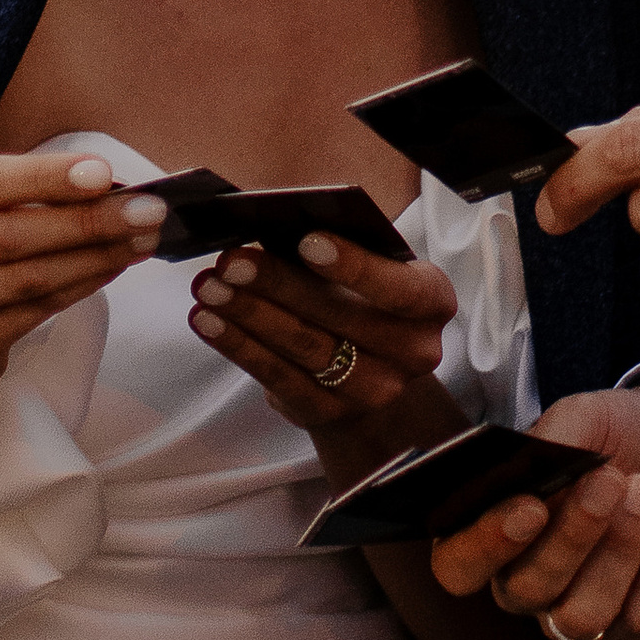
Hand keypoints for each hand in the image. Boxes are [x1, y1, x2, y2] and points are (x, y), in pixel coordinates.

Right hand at [0, 148, 168, 418]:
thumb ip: (13, 192)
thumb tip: (102, 181)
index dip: (43, 179)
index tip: (104, 174)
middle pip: (6, 233)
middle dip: (85, 220)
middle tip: (147, 210)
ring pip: (23, 278)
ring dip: (92, 256)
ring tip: (140, 238)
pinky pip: (29, 314)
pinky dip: (78, 288)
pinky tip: (110, 269)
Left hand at [191, 229, 456, 438]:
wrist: (369, 366)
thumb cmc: (359, 294)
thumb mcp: (361, 265)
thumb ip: (327, 248)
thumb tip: (267, 225)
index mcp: (431, 303)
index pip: (399, 288)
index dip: (355, 267)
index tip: (307, 241)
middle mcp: (413, 353)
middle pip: (340, 319)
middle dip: (278, 286)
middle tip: (231, 262)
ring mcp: (373, 391)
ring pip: (304, 349)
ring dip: (249, 316)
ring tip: (208, 288)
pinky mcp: (329, 414)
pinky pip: (278, 378)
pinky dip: (238, 346)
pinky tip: (208, 321)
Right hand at [430, 381, 639, 639]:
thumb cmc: (619, 435)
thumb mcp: (582, 418)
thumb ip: (551, 440)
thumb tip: (534, 467)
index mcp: (493, 533)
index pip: (458, 565)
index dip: (484, 546)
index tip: (531, 507)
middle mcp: (528, 585)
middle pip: (526, 592)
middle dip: (572, 536)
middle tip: (610, 479)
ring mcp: (580, 613)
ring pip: (581, 617)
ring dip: (621, 550)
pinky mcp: (637, 629)